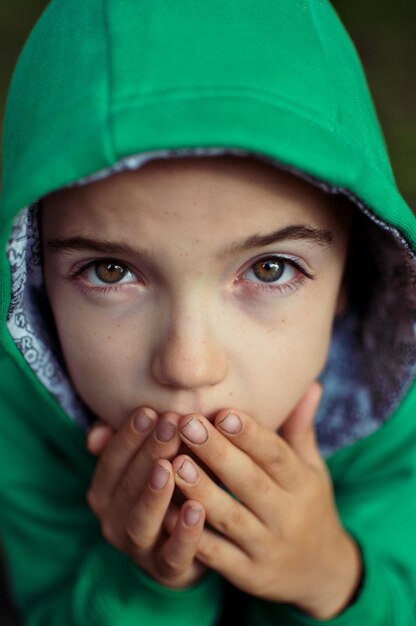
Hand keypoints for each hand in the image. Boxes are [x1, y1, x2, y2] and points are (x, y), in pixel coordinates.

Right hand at [86, 408, 206, 587]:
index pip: (111, 461)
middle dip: (149, 453)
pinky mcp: (167, 571)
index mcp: (105, 494)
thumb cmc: (166, 489)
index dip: (128, 436)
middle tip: (171, 426)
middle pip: (127, 486)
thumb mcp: (145, 462)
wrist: (185, 546)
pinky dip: (184, 534)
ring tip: (171, 467)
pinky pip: (173, 555)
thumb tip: (96, 433)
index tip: (149, 411)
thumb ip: (124, 443)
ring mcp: (139, 550)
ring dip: (155, 493)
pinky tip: (198, 508)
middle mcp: (113, 522)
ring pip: (141, 522)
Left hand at [166, 383, 361, 618]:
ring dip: (200, 490)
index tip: (224, 412)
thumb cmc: (308, 506)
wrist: (323, 573)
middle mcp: (288, 516)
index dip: (251, 434)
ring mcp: (267, 547)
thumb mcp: (312, 469)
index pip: (277, 455)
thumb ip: (301, 429)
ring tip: (173, 462)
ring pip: (230, 517)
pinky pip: (216, 555)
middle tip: (187, 424)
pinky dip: (191, 535)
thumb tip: (310, 384)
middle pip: (250, 482)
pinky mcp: (248, 575)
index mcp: (303, 484)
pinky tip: (166, 512)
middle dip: (218, 453)